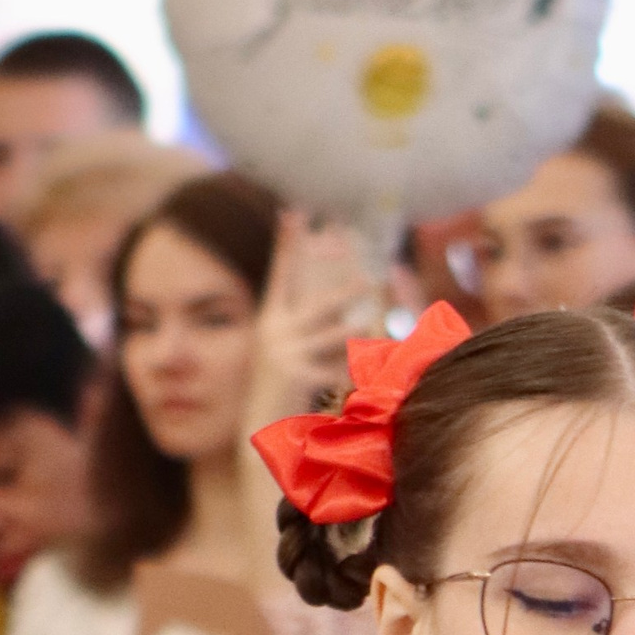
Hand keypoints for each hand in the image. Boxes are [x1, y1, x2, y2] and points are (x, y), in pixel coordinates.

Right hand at [245, 212, 360, 429]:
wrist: (258, 422)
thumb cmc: (276, 385)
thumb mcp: (278, 348)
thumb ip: (297, 324)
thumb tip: (335, 307)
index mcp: (270, 319)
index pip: (280, 273)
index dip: (287, 242)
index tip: (294, 211)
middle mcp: (274, 331)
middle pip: (317, 303)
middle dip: (344, 290)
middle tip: (370, 278)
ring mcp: (284, 353)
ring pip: (331, 333)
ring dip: (356, 329)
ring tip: (376, 324)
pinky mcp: (296, 375)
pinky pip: (335, 366)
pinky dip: (355, 368)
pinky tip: (373, 369)